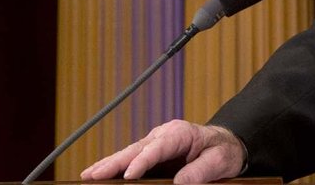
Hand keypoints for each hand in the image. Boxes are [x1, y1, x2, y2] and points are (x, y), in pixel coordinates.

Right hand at [80, 119, 245, 183]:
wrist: (226, 144)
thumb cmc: (223, 151)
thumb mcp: (218, 161)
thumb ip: (200, 171)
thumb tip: (178, 184)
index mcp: (180, 133)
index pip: (157, 148)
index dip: (141, 162)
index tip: (128, 175)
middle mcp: (163, 136)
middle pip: (135, 149)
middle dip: (113, 162)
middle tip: (93, 175)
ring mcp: (155, 144)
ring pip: (128, 154)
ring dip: (108, 165)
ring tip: (88, 176)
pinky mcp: (152, 154)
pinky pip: (131, 160)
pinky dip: (115, 167)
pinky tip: (98, 174)